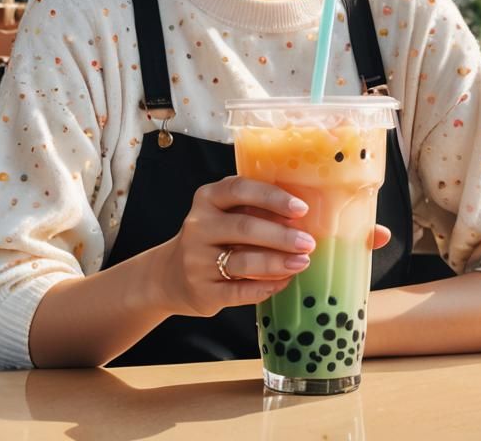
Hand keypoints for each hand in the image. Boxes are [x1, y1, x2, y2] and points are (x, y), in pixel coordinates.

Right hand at [156, 175, 315, 318]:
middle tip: (308, 243)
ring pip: (243, 261)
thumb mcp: (224, 213)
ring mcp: (196, 260)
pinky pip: (239, 291)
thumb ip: (253, 208)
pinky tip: (284, 282)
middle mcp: (198, 226)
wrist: (172, 274)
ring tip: (302, 262)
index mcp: (207, 198)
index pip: (240, 189)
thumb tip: (302, 215)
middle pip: (244, 227)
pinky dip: (265, 287)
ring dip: (277, 262)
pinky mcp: (202, 290)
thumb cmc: (213, 237)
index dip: (272, 197)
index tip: (301, 209)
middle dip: (281, 236)